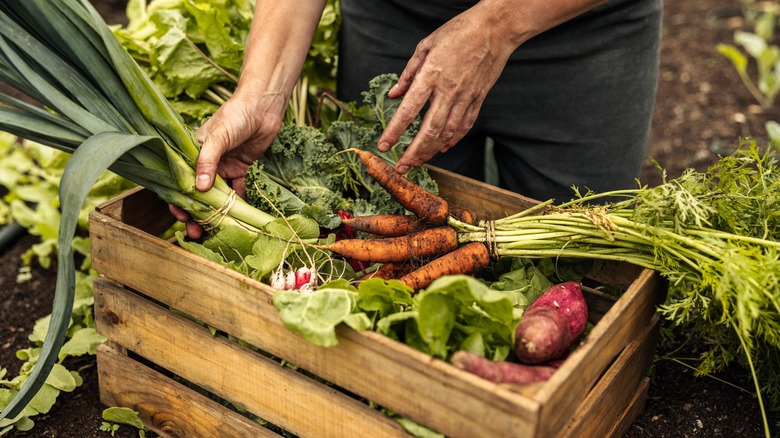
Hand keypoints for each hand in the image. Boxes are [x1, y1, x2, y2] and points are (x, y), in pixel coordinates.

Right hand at [170, 90, 286, 238]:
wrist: (263, 107)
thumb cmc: (235, 115)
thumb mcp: (218, 137)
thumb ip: (207, 161)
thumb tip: (199, 189)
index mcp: (191, 152)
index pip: (180, 180)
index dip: (178, 200)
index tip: (181, 217)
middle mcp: (205, 162)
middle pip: (197, 193)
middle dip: (196, 214)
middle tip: (197, 232)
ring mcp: (222, 167)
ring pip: (216, 196)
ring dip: (216, 213)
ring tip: (215, 231)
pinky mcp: (240, 169)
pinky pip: (237, 191)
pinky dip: (238, 203)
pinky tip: (239, 218)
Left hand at [376, 6, 517, 172]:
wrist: (495, 29)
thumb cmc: (459, 32)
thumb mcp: (426, 45)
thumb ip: (408, 73)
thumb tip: (394, 94)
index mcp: (432, 75)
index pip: (408, 110)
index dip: (394, 131)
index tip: (383, 145)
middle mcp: (448, 91)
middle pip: (428, 130)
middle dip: (413, 152)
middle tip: (401, 167)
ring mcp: (465, 97)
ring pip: (447, 133)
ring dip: (431, 151)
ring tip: (418, 162)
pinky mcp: (478, 99)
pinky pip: (464, 126)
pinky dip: (452, 140)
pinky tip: (442, 148)